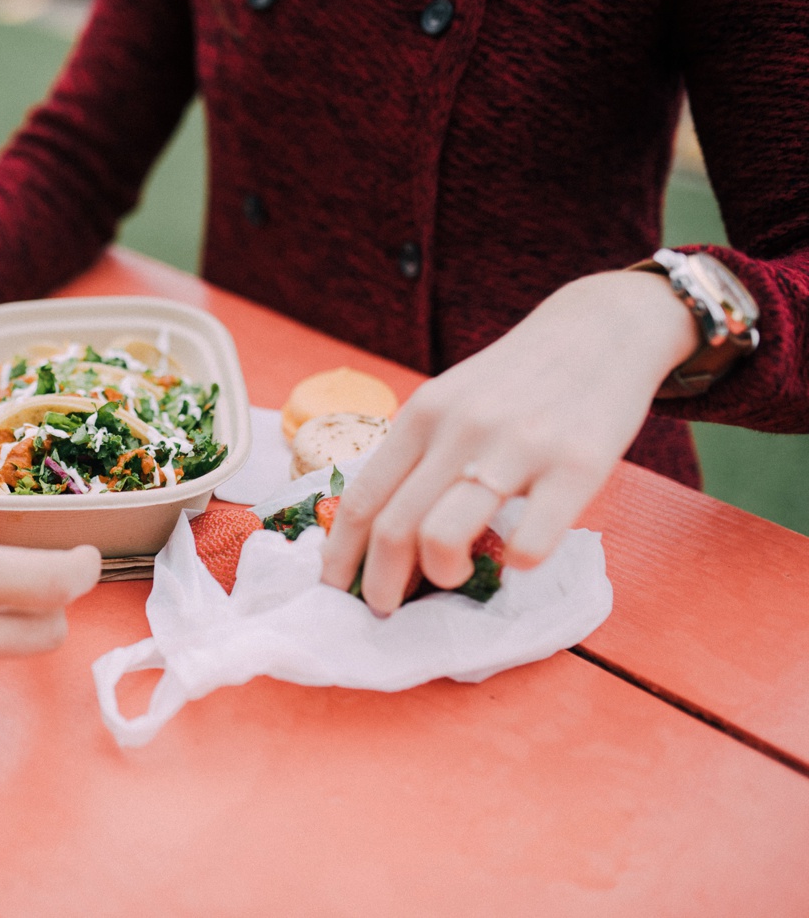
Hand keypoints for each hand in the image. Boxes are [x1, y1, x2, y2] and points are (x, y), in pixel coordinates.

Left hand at [319, 271, 698, 615]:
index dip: (341, 554)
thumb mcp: (451, 399)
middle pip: (393, 527)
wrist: (602, 328)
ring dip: (438, 576)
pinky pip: (530, 542)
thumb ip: (419, 453)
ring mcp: (517, 447)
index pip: (363, 497)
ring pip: (443, 537)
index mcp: (423, 414)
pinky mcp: (577, 466)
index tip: (333, 588)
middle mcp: (460, 429)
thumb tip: (378, 531)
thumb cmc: (517, 380)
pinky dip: (516, 565)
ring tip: (451, 579)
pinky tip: (518, 559)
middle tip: (383, 607)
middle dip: (379, 583)